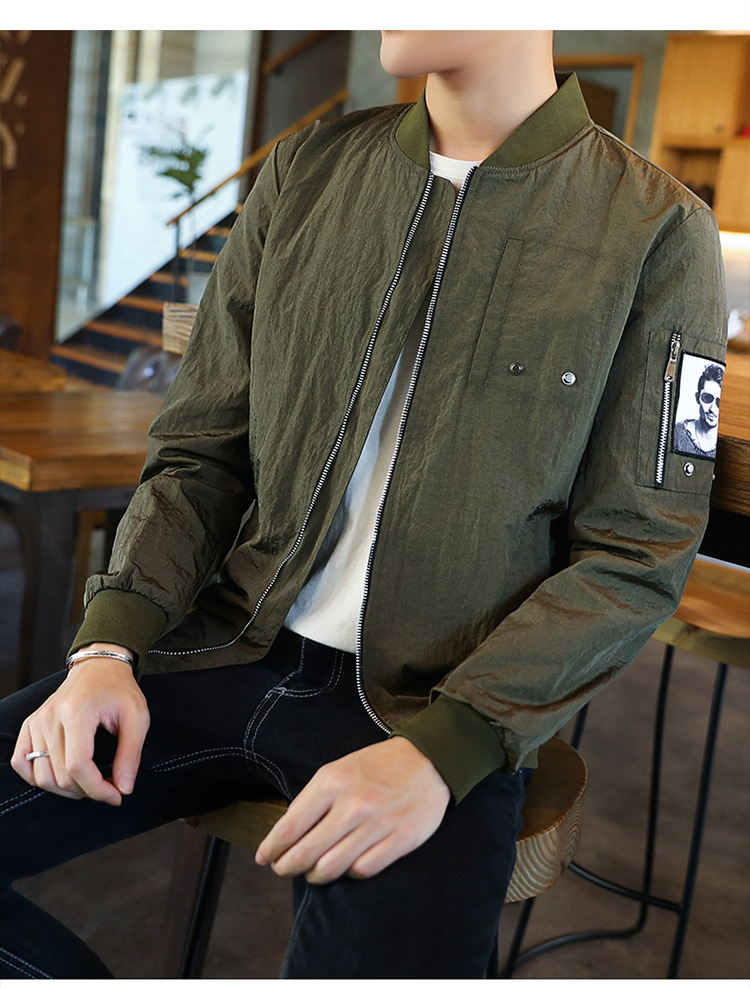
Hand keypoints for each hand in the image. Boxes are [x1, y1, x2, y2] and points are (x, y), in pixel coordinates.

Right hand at [10, 644, 149, 805]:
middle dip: (87, 791)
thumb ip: (131, 755)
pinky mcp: (29, 726)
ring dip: (67, 789)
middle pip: (60, 775)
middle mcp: (50, 718)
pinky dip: (39, 778)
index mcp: (77, 712)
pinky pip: (22, 764)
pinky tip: (62, 775)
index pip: (78, 766)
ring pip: (42, 776)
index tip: (117, 796)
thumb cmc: (119, 690)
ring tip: (90, 782)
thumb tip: (124, 789)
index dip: (98, 789)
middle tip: (109, 786)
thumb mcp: (137, 717)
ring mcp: (36, 722)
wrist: (99, 667)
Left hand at [255, 736, 450, 883]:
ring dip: (315, 875)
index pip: (289, 827)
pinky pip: (361, 870)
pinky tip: (346, 865)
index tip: (264, 858)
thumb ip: (313, 799)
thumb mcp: (338, 769)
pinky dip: (349, 873)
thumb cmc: (377, 766)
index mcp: (332, 782)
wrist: (428, 760)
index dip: (271, 849)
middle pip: (305, 854)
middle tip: (283, 869)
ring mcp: (376, 825)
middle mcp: (352, 805)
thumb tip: (286, 834)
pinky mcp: (399, 840)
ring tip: (313, 872)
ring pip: (330, 868)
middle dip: (287, 867)